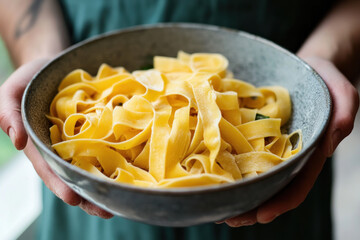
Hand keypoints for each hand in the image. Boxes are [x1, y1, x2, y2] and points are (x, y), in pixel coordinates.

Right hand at [0, 59, 112, 218]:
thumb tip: (18, 141)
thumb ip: (8, 113)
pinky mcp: (97, 131)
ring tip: (122, 200)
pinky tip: (132, 172)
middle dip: (88, 194)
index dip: (59, 183)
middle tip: (106, 210)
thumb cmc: (31, 80)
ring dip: (105, 184)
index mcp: (41, 145)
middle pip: (74, 175)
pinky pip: (107, 146)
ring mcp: (80, 141)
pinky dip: (118, 160)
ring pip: (92, 166)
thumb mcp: (11, 91)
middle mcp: (62, 148)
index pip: (49, 168)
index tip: (74, 198)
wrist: (54, 67)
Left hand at [222, 56, 358, 226]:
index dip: (280, 202)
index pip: (296, 185)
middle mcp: (287, 154)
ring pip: (254, 174)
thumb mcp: (342, 93)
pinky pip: (242, 151)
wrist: (309, 66)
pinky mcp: (256, 132)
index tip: (260, 215)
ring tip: (215, 204)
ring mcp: (270, 145)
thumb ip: (342, 115)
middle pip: (270, 187)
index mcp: (308, 153)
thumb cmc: (325, 79)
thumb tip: (323, 147)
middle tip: (227, 218)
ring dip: (237, 192)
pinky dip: (229, 165)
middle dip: (251, 205)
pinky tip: (213, 172)